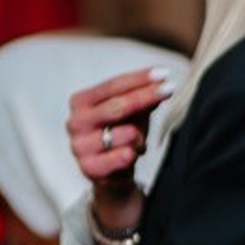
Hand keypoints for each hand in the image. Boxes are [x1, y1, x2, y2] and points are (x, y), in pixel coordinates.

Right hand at [66, 64, 172, 230]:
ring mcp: (79, 146)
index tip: (164, 74)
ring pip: (126, 133)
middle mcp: (75, 122)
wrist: (111, 171)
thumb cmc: (121, 133)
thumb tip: (160, 84)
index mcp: (80, 103)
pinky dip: (134, 153)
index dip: (139, 79)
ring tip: (136, 142)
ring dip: (140, 137)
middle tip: (170, 89)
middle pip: (117, 106)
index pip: (112, 86)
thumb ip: (142, 96)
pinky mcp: (89, 168)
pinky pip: (124, 156)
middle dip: (146, 96)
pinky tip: (130, 155)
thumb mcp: (132, 111)